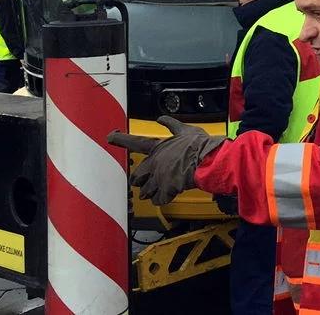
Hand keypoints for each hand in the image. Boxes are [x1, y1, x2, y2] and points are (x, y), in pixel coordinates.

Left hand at [107, 116, 224, 205]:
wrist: (209, 160)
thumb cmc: (198, 145)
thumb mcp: (185, 130)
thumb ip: (171, 125)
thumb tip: (161, 119)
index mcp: (157, 148)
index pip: (134, 142)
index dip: (120, 139)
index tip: (110, 137)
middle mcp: (155, 163)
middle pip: (136, 176)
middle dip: (138, 180)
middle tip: (141, 182)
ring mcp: (159, 178)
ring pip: (145, 191)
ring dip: (148, 192)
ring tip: (153, 193)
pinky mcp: (167, 190)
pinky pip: (158, 200)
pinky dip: (160, 199)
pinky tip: (165, 197)